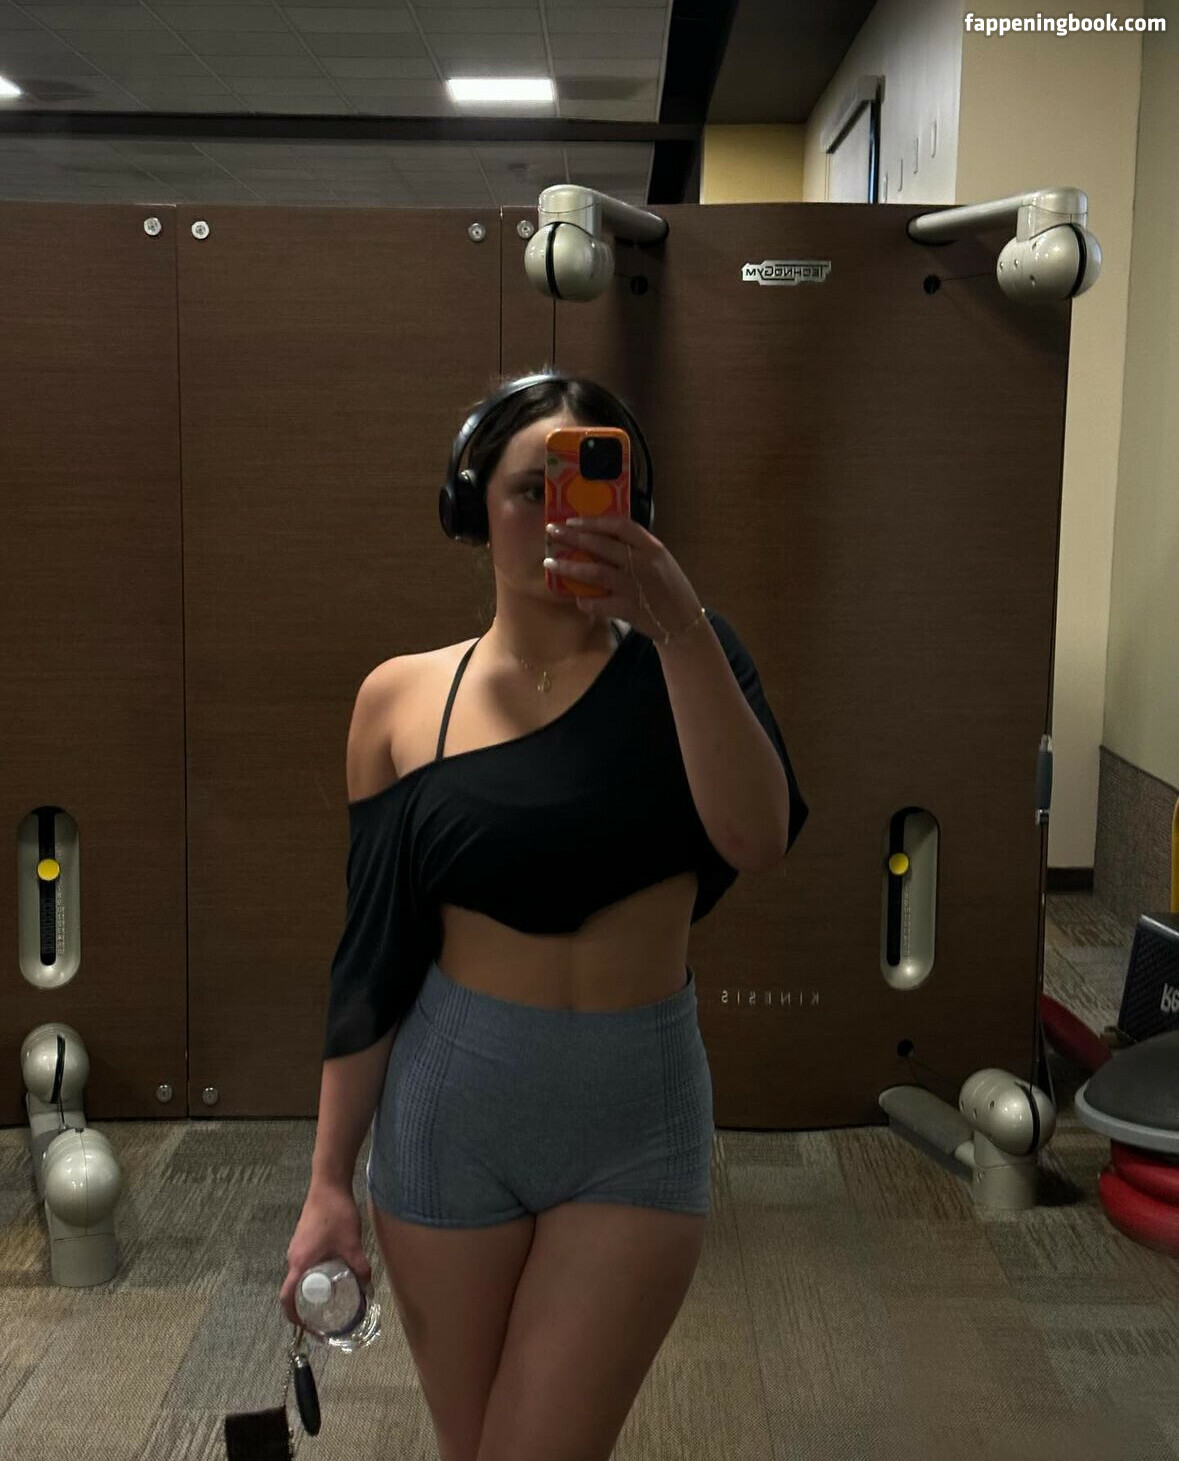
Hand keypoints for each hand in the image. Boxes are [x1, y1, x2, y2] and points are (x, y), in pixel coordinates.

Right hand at [280, 1182, 371, 1326]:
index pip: (287, 1298)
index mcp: (299, 1263)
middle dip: (308, 1306)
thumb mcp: (352, 1243)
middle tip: (327, 1315)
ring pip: (301, 1276)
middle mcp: (293, 1257)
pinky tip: (332, 1273)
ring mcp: (297, 1247)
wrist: (328, 1184)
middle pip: (295, 1289)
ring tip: (332, 1297)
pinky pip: (305, 1265)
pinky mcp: (304, 1239)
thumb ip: (360, 1267)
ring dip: (313, 1289)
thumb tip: (368, 1287)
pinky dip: (315, 1275)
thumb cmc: (336, 1214)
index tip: (308, 1327)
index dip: (294, 1317)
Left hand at [544, 514, 702, 641]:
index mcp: (652, 548)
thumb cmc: (669, 588)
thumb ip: (635, 549)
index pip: (620, 525)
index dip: (594, 521)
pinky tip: (577, 599)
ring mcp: (635, 588)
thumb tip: (601, 537)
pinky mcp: (628, 610)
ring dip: (569, 567)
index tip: (573, 520)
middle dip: (573, 537)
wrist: (684, 622)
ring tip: (550, 563)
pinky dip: (585, 601)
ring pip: (595, 572)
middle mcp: (643, 564)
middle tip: (552, 532)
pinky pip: (598, 604)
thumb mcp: (659, 561)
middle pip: (601, 545)